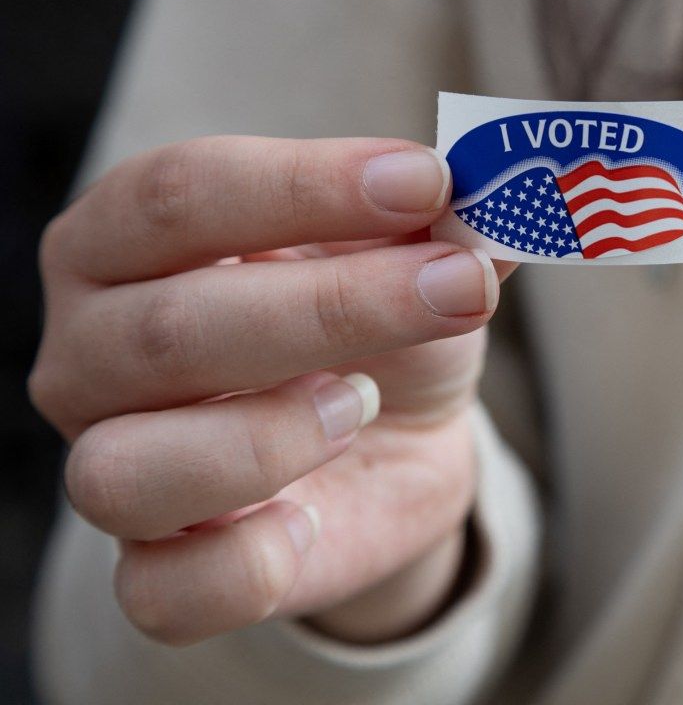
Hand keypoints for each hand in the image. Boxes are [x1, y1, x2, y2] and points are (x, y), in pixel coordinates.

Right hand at [30, 136, 512, 644]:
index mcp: (127, 240)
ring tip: (359, 404)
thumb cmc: (384, 324)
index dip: (306, 186)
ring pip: (126, 473)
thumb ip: (446, 222)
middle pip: (167, 329)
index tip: (427, 183)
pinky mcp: (159, 570)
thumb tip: (497, 198)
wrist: (398, 438)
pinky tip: (311, 520)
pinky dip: (248, 565)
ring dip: (268, 438)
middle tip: (454, 289)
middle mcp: (90, 353)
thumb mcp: (420, 255)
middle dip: (333, 308)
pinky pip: (162, 593)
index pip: (179, 194)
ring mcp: (109, 468)